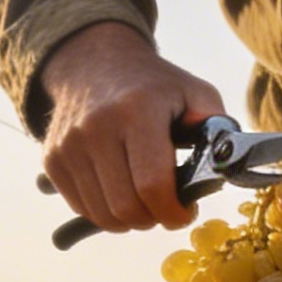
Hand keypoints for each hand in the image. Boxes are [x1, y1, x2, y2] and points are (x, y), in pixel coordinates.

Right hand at [38, 22, 226, 232]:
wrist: (93, 63)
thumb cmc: (153, 86)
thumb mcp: (194, 93)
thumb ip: (216, 128)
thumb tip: (227, 165)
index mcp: (138, 110)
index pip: (152, 184)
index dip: (173, 212)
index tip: (184, 213)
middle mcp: (97, 127)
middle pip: (126, 208)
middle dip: (153, 218)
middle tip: (165, 207)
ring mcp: (69, 145)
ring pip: (103, 216)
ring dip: (130, 219)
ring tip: (143, 198)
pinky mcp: (53, 160)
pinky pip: (83, 208)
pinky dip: (106, 211)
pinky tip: (119, 190)